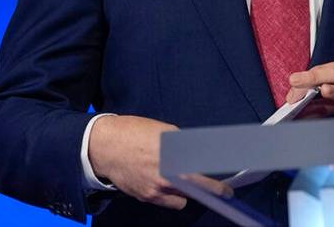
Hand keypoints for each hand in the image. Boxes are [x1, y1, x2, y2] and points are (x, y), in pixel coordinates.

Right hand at [88, 115, 231, 209]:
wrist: (105, 147)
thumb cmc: (135, 133)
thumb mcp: (165, 132)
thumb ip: (184, 145)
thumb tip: (202, 153)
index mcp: (174, 156)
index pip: (203, 172)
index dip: (217, 184)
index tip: (228, 190)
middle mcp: (166, 176)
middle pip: (197, 190)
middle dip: (211, 191)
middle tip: (224, 192)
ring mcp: (156, 189)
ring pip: (183, 199)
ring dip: (187, 192)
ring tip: (186, 181)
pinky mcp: (146, 197)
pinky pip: (168, 202)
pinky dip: (172, 196)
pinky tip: (169, 184)